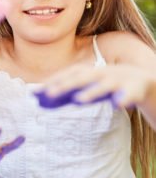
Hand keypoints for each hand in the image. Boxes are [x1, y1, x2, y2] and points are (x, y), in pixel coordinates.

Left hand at [37, 64, 155, 108]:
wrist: (143, 81)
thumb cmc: (106, 85)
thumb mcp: (85, 88)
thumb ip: (63, 94)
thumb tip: (38, 99)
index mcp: (88, 73)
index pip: (67, 75)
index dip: (52, 82)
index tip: (35, 92)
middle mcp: (100, 74)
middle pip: (81, 78)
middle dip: (65, 85)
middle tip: (49, 94)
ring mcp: (118, 80)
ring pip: (104, 86)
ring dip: (91, 92)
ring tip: (78, 100)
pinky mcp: (134, 89)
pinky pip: (129, 95)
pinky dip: (124, 99)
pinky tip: (116, 105)